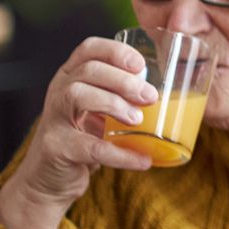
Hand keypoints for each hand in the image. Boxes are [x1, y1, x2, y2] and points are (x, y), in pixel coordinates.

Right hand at [0, 38, 159, 228]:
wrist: (51, 180)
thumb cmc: (85, 138)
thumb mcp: (102, 112)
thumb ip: (125, 97)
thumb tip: (178, 92)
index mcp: (72, 77)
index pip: (89, 49)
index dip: (116, 51)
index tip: (141, 65)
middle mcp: (59, 91)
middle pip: (88, 70)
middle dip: (123, 80)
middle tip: (150, 97)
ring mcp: (53, 119)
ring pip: (78, 95)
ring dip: (114, 103)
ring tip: (138, 119)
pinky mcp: (55, 148)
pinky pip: (88, 146)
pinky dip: (119, 153)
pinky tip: (142, 160)